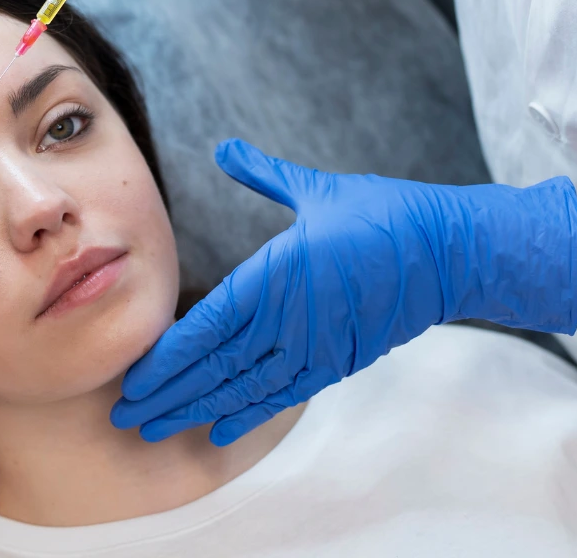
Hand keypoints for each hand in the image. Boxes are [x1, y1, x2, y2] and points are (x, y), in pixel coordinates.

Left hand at [113, 139, 576, 445]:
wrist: (451, 253)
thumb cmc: (383, 214)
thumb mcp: (317, 189)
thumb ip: (264, 173)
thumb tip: (225, 147)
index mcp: (276, 275)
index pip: (207, 327)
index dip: (167, 358)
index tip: (134, 378)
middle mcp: (289, 319)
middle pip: (215, 366)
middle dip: (167, 393)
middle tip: (126, 415)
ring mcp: (314, 346)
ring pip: (243, 388)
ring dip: (196, 410)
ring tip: (156, 428)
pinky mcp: (337, 361)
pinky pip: (284, 395)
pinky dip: (248, 413)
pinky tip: (218, 429)